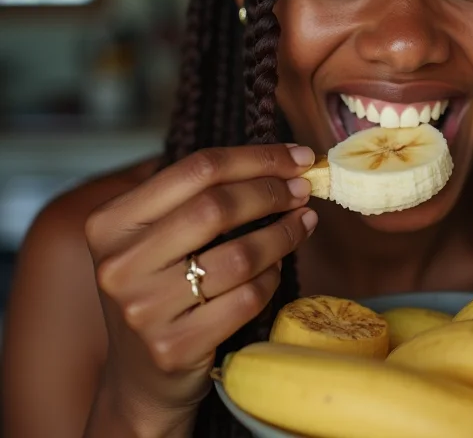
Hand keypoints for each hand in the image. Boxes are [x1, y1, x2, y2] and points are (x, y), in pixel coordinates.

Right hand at [85, 143, 316, 433]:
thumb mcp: (158, 236)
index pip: (197, 169)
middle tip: (302, 190)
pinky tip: (276, 268)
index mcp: (111, 223)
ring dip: (283, 234)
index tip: (297, 155)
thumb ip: (201, 195)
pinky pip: (246, 298)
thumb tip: (284, 161)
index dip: (257, 158)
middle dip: (272, 192)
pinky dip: (271, 278)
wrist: (141, 376)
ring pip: (239, 255)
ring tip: (302, 223)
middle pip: (217, 206)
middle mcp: (119, 265)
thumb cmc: (161, 288)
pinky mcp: (174, 349)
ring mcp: (144, 311)